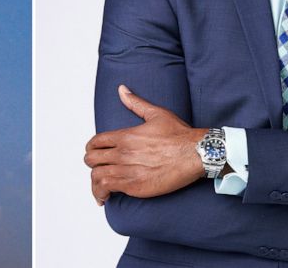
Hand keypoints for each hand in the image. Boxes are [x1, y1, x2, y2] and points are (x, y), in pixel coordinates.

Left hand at [85, 85, 205, 204]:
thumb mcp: (156, 113)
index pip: (96, 142)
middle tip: (98, 167)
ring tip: (99, 187)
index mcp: (125, 136)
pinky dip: (102, 193)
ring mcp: (127, 170)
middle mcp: (123, 153)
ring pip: (97, 177)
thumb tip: (122, 90)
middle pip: (92, 159)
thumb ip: (135, 103)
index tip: (94, 152)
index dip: (92, 148)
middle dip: (92, 163)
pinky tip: (104, 197)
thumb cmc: (179, 135)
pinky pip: (109, 189)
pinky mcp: (135, 186)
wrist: (195, 154)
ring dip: (95, 182)